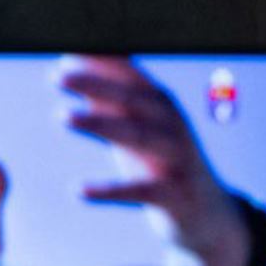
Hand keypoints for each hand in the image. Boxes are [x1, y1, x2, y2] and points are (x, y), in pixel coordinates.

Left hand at [59, 55, 250, 265]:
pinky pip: (139, 191)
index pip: (129, 75)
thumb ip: (107, 100)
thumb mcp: (136, 128)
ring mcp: (177, 159)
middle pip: (132, 99)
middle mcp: (172, 125)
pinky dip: (110, 190)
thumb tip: (69, 64)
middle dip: (95, 85)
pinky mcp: (174, 196)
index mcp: (161, 104)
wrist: (207, 214)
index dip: (101, 61)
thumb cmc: (162, 164)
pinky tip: (80, 190)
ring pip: (136, 137)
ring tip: (62, 117)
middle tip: (58, 77)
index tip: (66, 50)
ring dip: (99, 125)